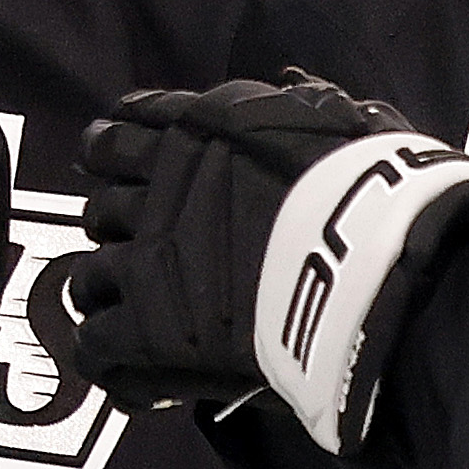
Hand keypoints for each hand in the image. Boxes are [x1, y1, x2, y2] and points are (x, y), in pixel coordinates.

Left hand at [62, 71, 468, 448]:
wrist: (375, 271)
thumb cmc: (382, 193)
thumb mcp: (351, 127)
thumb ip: (312, 109)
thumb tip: (295, 85)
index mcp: (204, 130)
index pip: (126, 128)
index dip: (113, 149)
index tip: (114, 164)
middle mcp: (160, 188)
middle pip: (101, 205)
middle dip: (117, 229)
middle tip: (140, 251)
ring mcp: (145, 262)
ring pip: (86, 278)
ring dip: (108, 296)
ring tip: (132, 318)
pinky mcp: (143, 330)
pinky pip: (95, 347)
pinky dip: (111, 366)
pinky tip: (137, 383)